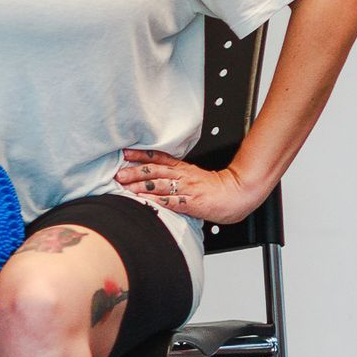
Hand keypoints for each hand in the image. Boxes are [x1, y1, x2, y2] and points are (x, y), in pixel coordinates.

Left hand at [117, 148, 262, 224]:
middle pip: (155, 171)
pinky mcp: (193, 203)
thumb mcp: (193, 176)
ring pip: (160, 185)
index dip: (140, 155)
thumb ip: (176, 175)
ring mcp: (187, 189)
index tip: (124, 153)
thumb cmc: (216, 188)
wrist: (239, 193)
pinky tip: (145, 201)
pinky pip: (173, 202)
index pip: (158, 158)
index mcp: (183, 169)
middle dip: (134, 172)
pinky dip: (157, 201)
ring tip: (125, 187)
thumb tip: (156, 176)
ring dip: (141, 186)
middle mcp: (183, 176)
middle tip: (118, 174)